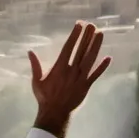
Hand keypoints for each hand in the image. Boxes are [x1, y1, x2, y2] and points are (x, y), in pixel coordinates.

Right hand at [29, 22, 109, 136]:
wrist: (54, 113)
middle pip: (81, 50)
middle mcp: (72, 71)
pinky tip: (108, 58)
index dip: (75, 35)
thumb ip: (35, 65)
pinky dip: (102, 67)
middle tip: (91, 24)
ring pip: (90, 59)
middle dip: (87, 36)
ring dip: (96, 46)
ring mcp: (80, 78)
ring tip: (100, 33)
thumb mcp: (36, 81)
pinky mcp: (86, 86)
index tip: (79, 25)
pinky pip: (96, 75)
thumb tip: (30, 51)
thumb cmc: (44, 96)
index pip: (69, 47)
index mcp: (59, 68)